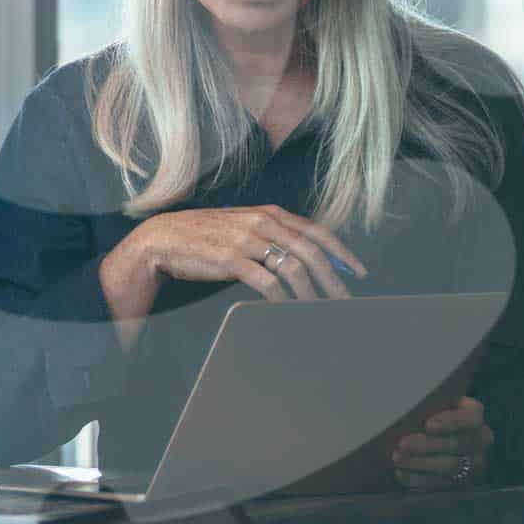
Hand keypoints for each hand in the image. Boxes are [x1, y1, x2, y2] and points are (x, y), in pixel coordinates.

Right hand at [128, 205, 366, 302]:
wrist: (165, 237)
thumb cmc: (206, 235)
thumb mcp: (244, 226)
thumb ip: (272, 236)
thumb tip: (303, 258)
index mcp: (269, 213)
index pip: (316, 230)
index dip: (341, 251)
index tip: (357, 271)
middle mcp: (262, 221)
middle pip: (310, 250)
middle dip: (333, 278)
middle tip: (345, 300)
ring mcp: (247, 239)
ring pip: (293, 267)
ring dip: (310, 293)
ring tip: (318, 311)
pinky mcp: (231, 258)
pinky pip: (266, 282)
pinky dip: (282, 299)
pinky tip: (287, 310)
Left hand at [393, 396, 492, 490]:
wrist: (440, 432)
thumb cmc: (432, 411)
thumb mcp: (434, 402)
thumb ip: (427, 404)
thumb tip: (406, 410)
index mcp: (475, 413)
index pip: (470, 418)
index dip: (450, 422)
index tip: (427, 425)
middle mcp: (481, 439)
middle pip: (456, 444)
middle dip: (427, 445)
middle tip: (402, 443)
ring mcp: (474, 462)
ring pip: (449, 466)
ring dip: (420, 463)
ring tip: (397, 458)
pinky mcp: (462, 481)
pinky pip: (440, 483)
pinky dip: (418, 479)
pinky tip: (400, 473)